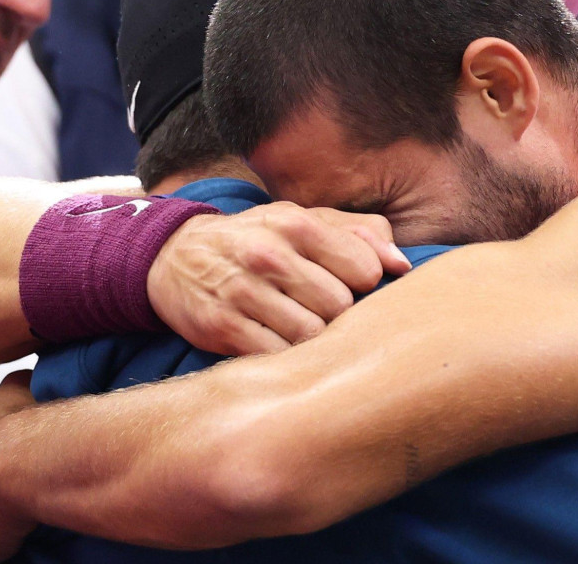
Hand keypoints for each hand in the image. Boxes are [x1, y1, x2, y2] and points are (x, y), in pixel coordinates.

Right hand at [148, 201, 411, 355]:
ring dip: (313, 340)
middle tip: (320, 311)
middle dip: (339, 315)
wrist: (174, 256)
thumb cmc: (257, 239)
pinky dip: (284, 356)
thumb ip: (360, 234)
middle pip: (341, 307)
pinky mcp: (221, 327)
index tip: (347, 285)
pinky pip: (276, 356)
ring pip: (311, 335)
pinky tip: (277, 343)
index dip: (362, 284)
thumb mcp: (303, 220)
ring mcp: (242, 292)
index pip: (364, 269)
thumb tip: (402, 265)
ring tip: (299, 327)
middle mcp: (269, 255)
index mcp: (296, 224)